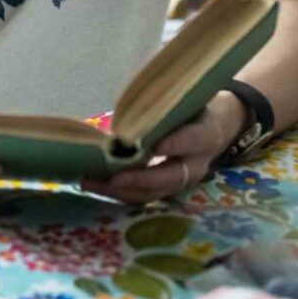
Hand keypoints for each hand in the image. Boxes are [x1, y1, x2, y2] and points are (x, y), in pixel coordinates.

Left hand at [84, 91, 243, 204]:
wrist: (207, 130)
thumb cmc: (188, 109)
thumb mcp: (182, 102)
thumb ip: (163, 107)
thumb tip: (129, 109)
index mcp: (205, 135)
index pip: (194, 140)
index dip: (176, 144)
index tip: (156, 146)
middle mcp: (196, 164)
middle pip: (172, 178)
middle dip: (142, 180)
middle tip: (115, 178)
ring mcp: (181, 182)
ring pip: (154, 193)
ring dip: (122, 191)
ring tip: (91, 182)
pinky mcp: (165, 190)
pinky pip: (142, 196)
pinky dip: (117, 193)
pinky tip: (93, 183)